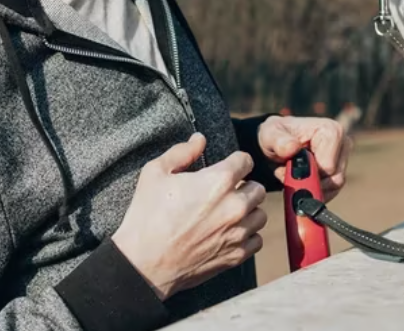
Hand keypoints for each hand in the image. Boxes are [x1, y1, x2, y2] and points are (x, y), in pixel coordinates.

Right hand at [111, 133, 266, 300]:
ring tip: (228, 214)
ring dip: (248, 212)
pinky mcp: (236, 255)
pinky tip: (229, 233)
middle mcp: (235, 205)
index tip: (227, 168)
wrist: (143, 263)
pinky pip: (257, 240)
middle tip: (224, 193)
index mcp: (219, 181)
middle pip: (258, 188)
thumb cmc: (146, 216)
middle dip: (244, 187)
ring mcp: (238, 232)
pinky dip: (247, 236)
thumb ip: (182, 152)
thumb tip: (200, 139)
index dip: (235, 162)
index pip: (245, 160)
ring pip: (260, 215)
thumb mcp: (155, 173)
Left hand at [257, 116, 352, 201]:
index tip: (290, 167)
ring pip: (333, 187)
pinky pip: (331, 191)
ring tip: (292, 174)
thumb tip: (292, 148)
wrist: (276, 143)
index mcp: (331, 131)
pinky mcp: (340, 170)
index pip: (328, 167)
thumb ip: (278, 141)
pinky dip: (313, 190)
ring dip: (310, 187)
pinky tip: (300, 180)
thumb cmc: (275, 135)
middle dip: (308, 182)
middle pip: (333, 179)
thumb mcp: (270, 134)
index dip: (308, 174)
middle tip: (288, 174)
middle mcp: (343, 143)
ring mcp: (343, 158)